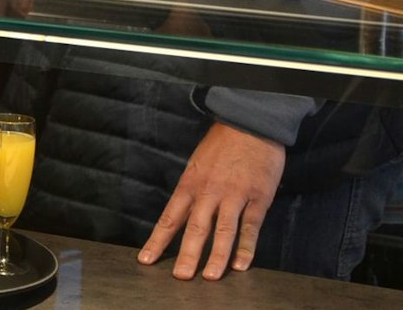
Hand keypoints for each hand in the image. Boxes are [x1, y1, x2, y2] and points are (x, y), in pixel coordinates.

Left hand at [138, 122, 284, 279]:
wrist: (249, 125)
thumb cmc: (220, 147)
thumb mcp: (196, 165)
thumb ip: (191, 192)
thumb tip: (182, 218)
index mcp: (189, 185)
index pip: (169, 218)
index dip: (158, 241)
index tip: (146, 260)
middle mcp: (208, 192)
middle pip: (195, 228)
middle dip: (186, 255)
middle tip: (181, 278)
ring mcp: (234, 195)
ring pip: (223, 230)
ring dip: (217, 256)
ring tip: (209, 277)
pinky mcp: (258, 197)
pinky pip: (251, 226)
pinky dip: (246, 248)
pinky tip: (241, 265)